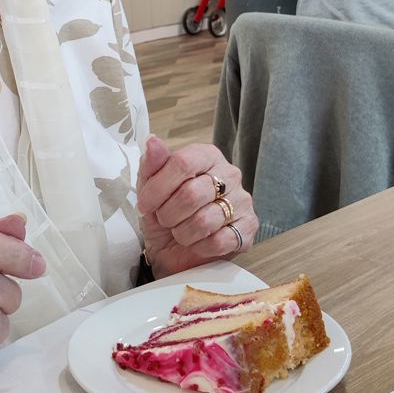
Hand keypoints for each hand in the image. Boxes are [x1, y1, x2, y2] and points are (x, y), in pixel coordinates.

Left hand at [137, 136, 257, 277]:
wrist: (174, 251)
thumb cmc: (165, 213)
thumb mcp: (149, 188)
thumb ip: (151, 164)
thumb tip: (152, 141)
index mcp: (206, 155)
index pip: (183, 163)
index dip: (158, 187)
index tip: (145, 204)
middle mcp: (229, 174)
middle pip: (192, 193)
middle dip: (168, 214)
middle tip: (164, 220)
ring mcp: (242, 201)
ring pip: (205, 220)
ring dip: (182, 233)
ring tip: (180, 232)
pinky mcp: (248, 228)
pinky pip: (220, 241)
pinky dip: (200, 246)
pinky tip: (196, 243)